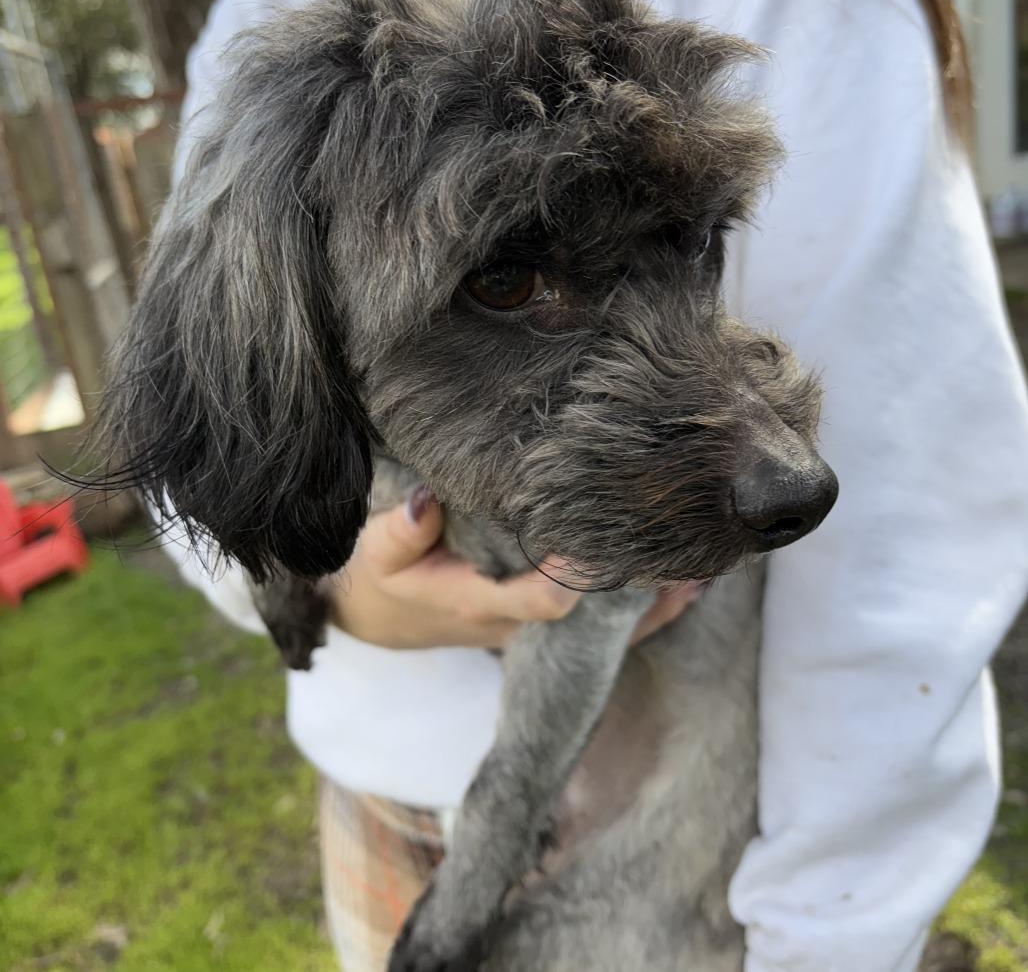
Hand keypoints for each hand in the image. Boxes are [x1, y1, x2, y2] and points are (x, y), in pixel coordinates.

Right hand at [329, 486, 697, 649]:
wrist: (382, 619)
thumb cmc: (382, 578)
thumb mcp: (376, 552)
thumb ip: (403, 530)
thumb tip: (427, 499)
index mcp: (481, 602)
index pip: (546, 599)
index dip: (580, 574)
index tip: (611, 539)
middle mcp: (517, 623)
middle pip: (595, 617)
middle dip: (640, 588)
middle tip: (694, 552)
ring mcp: (532, 628)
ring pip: (606, 627)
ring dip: (654, 600)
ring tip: (709, 568)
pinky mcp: (539, 620)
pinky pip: (602, 625)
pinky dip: (645, 607)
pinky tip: (686, 583)